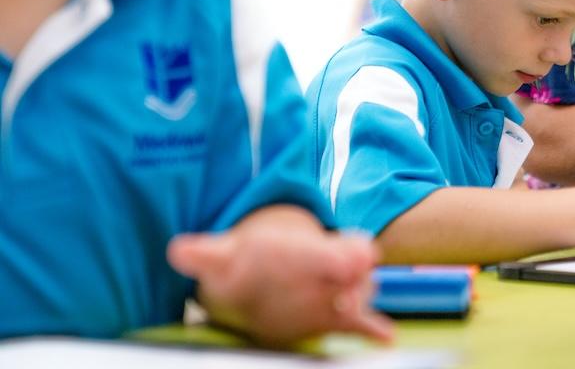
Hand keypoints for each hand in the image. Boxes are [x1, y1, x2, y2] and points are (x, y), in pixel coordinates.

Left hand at [167, 205, 393, 347]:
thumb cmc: (244, 261)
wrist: (259, 269)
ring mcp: (333, 292)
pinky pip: (361, 322)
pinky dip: (374, 329)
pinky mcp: (333, 317)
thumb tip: (176, 250)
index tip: (348, 261)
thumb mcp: (223, 256)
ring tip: (351, 312)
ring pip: (360, 293)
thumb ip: (205, 254)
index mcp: (306, 249)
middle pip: (357, 268)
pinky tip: (387, 338)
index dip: (341, 252)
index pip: (333, 246)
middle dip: (357, 280)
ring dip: (360, 302)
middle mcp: (327, 267)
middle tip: (349, 297)